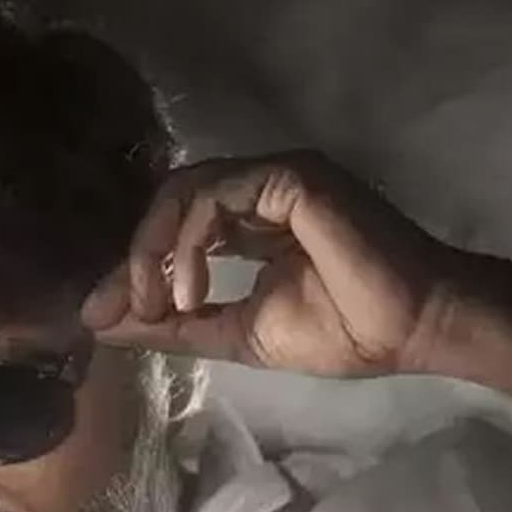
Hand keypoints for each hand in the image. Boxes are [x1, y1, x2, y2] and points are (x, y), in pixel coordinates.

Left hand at [81, 151, 454, 376]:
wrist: (410, 329)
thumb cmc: (341, 331)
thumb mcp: (236, 333)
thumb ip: (173, 325)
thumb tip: (101, 323)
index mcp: (252, 222)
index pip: (175, 227)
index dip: (135, 267)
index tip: (108, 316)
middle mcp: (261, 191)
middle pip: (170, 200)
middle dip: (136, 258)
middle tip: (132, 309)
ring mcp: (277, 178)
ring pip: (184, 190)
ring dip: (156, 251)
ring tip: (166, 304)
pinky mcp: (290, 179)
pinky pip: (212, 197)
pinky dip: (187, 244)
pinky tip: (193, 290)